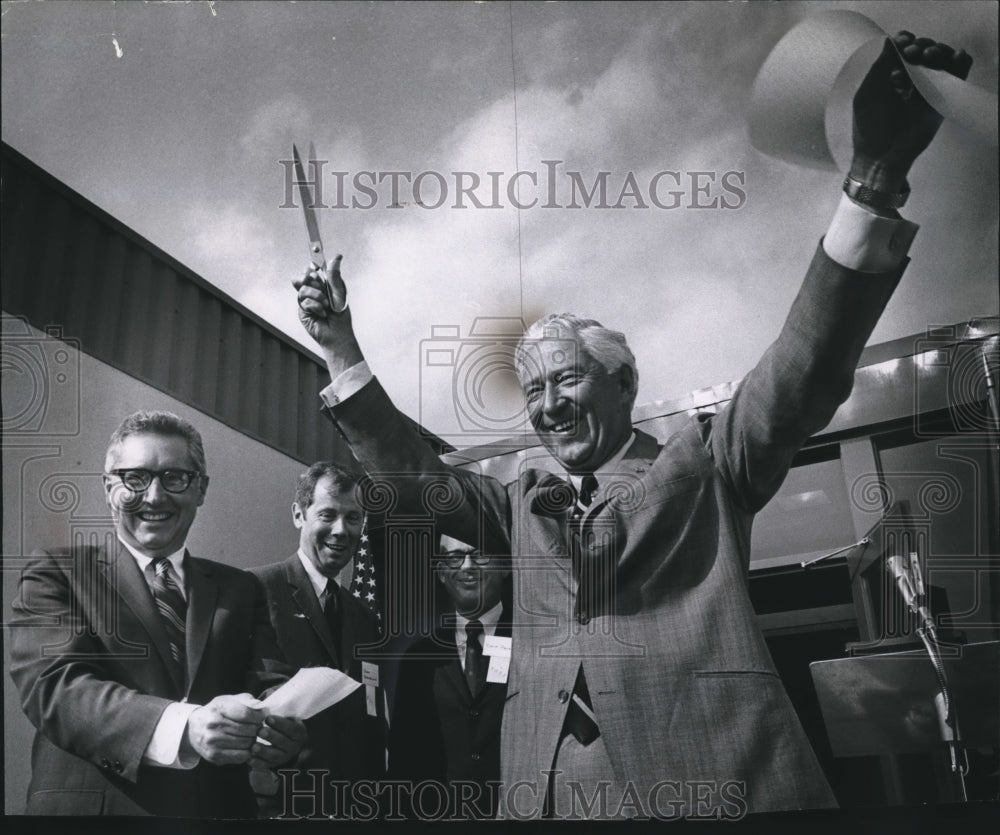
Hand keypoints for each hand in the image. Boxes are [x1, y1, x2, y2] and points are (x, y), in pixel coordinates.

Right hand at [184, 694, 265, 764]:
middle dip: (258, 728)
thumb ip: (247, 700)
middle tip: (258, 727)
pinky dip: (248, 752)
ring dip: (254, 740)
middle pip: (248, 730)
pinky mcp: (214, 756)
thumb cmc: (216, 712)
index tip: (263, 716)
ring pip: (246, 743)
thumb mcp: (228, 700)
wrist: (193, 728)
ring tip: (251, 735)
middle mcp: (214, 725)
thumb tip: (262, 708)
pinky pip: (240, 756)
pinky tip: (246, 746)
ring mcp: (213, 742)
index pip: (246, 714)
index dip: (259, 716)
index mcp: (219, 708)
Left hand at [248, 714, 308, 767]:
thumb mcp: (286, 717)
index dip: (280, 723)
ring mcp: (285, 757)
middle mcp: (294, 746)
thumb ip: (279, 712)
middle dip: (271, 736)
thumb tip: (266, 706)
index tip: (268, 718)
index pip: (291, 728)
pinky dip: (257, 762)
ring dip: (264, 751)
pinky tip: (249, 758)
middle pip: (283, 742)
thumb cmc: (281, 724)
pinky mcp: (274, 765)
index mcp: (299, 733)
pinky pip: (266, 765)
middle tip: (259, 731)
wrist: (285, 740)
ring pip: (275, 755)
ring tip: (253, 746)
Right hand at [292, 255, 364, 374]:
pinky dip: (315, 307)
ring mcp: (306, 301)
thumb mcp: (339, 291)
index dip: (311, 267)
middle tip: (318, 284)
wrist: (338, 333)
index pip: (312, 271)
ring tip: (326, 305)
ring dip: (316, 296)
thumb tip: (337, 256)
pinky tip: (322, 313)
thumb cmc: (341, 314)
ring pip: (303, 289)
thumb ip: (334, 275)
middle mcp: (313, 291)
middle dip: (309, 278)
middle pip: (302, 277)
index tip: (314, 267)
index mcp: (323, 285)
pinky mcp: (302, 311)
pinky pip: (304, 302)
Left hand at [850, 32, 972, 191]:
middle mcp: (913, 81)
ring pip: (944, 61)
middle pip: (927, 51)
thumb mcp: (867, 94)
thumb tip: (891, 40)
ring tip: (925, 57)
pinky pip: (957, 78)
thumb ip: (879, 68)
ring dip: (938, 52)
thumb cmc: (867, 128)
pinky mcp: (941, 103)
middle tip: (911, 53)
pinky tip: (955, 58)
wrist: (879, 158)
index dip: (907, 41)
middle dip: (922, 46)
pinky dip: (960, 64)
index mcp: (894, 77)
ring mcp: (928, 91)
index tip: (903, 40)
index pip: (907, 50)